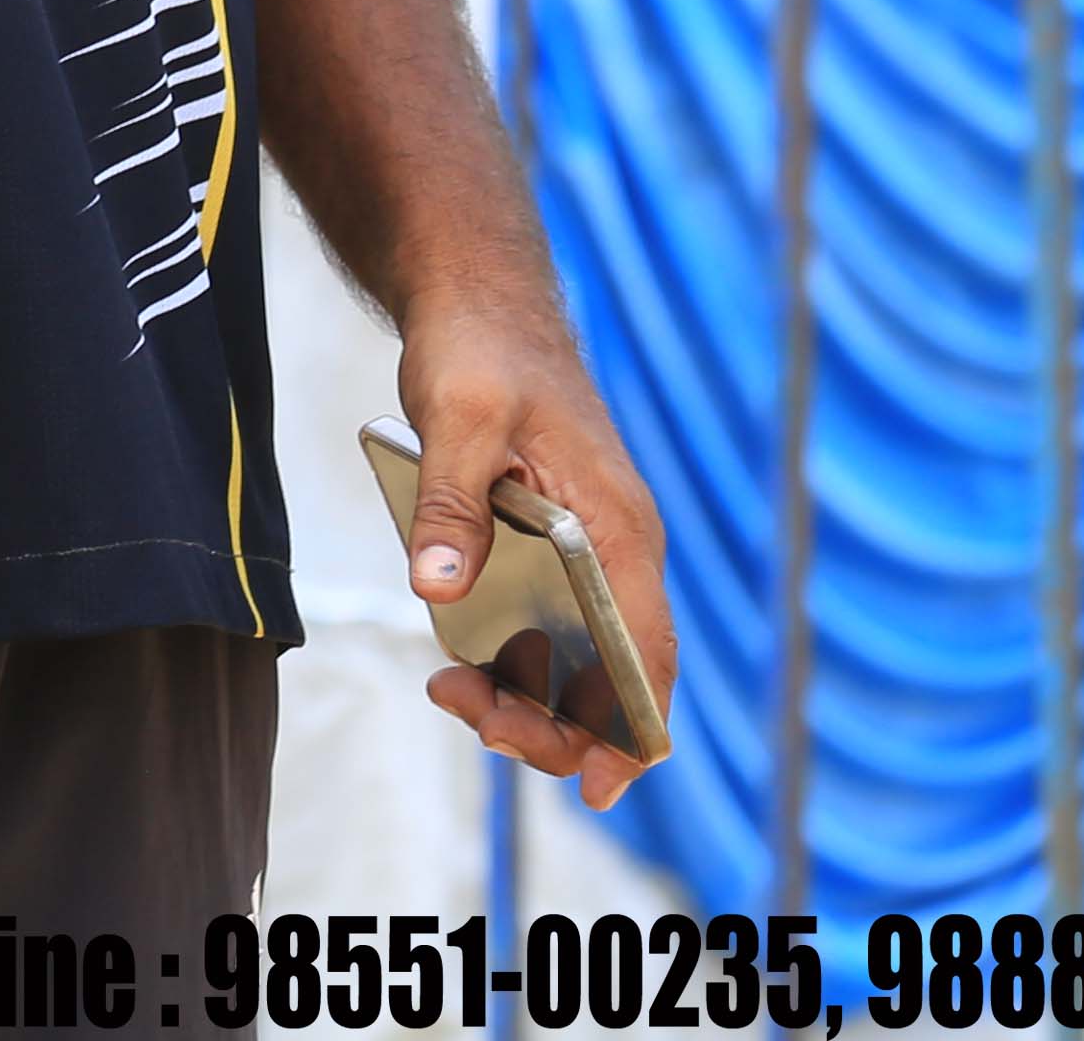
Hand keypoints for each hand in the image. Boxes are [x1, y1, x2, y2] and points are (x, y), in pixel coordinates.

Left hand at [391, 304, 674, 813]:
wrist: (476, 299)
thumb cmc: (480, 351)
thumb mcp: (458, 419)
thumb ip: (451, 507)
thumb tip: (437, 593)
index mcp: (618, 530)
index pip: (647, 655)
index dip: (633, 729)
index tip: (599, 785)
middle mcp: (617, 552)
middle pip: (613, 677)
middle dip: (554, 722)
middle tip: (470, 712)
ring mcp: (586, 552)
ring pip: (577, 661)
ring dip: (525, 696)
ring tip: (449, 688)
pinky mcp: (550, 546)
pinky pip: (546, 628)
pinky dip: (512, 660)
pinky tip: (455, 660)